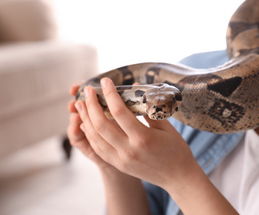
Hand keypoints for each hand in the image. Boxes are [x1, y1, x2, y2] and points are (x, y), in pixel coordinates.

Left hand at [74, 78, 199, 189]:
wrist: (178, 177)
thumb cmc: (176, 149)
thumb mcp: (166, 126)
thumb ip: (148, 109)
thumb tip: (136, 88)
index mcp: (143, 138)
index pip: (119, 112)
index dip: (110, 94)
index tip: (105, 81)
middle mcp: (128, 150)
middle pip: (101, 125)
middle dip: (91, 105)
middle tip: (88, 91)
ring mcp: (121, 160)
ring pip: (95, 137)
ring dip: (86, 119)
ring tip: (81, 104)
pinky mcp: (118, 165)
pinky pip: (98, 148)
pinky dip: (90, 134)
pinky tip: (86, 123)